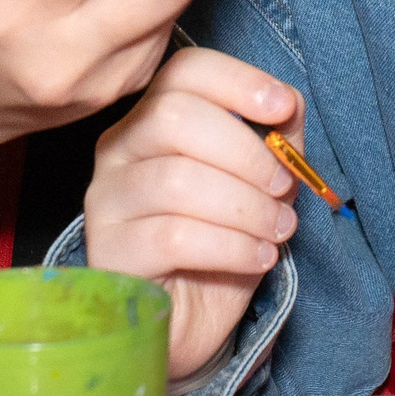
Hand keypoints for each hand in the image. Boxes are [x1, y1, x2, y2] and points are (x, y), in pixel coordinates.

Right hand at [84, 48, 303, 377]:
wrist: (185, 323)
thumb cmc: (220, 244)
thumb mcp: (258, 186)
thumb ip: (274, 140)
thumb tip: (288, 106)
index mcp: (154, 118)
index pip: (185, 72)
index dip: (238, 81)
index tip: (283, 108)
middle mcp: (119, 149)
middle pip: (173, 116)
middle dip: (245, 152)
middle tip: (284, 188)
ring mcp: (106, 200)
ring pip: (177, 180)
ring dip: (246, 206)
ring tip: (277, 230)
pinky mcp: (109, 252)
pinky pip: (174, 236)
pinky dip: (232, 245)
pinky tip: (258, 257)